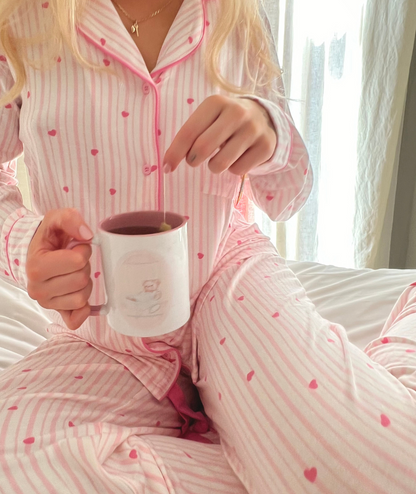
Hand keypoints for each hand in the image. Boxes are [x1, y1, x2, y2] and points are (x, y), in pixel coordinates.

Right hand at [26, 209, 93, 329]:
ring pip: (82, 298)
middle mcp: (38, 289)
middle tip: (75, 260)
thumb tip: (87, 235)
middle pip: (81, 280)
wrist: (37, 252)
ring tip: (74, 273)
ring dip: (85, 283)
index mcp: (36, 267)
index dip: (83, 250)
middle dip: (84, 266)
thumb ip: (70, 219)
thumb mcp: (55, 219)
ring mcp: (47, 303)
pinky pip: (75, 321)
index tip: (75, 247)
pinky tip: (82, 296)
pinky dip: (83, 310)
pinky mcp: (57, 312)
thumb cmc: (48, 238)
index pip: (77, 261)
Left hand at [163, 95, 276, 174]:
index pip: (188, 132)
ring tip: (219, 156)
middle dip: (192, 160)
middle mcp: (237, 113)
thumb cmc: (225, 121)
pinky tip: (238, 156)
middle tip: (194, 160)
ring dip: (214, 166)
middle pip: (202, 148)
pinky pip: (238, 170)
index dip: (174, 153)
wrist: (263, 118)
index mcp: (216, 102)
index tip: (166, 167)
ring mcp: (253, 129)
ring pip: (220, 164)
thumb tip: (168, 164)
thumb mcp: (208, 118)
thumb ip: (190, 136)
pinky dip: (233, 169)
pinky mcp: (266, 146)